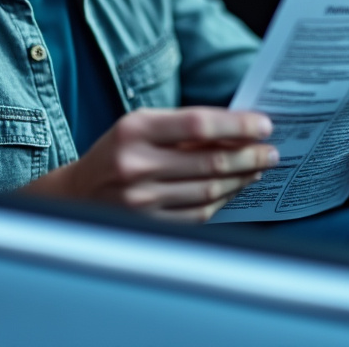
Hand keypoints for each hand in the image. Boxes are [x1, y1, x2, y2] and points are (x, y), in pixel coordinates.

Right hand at [23, 107, 276, 221]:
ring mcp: (141, 199)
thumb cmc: (118, 152)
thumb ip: (184, 126)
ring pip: (209, 189)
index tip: (264, 125)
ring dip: (241, 179)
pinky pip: (199, 213)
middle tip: (271, 152)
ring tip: (258, 169)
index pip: (199, 124)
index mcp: (135, 129)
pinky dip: (223, 200)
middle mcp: (136, 164)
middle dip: (249, 156)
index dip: (238, 125)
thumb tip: (239, 131)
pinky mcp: (148, 224)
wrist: (76, 195)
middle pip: (210, 161)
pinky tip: (235, 188)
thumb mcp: (141, 126)